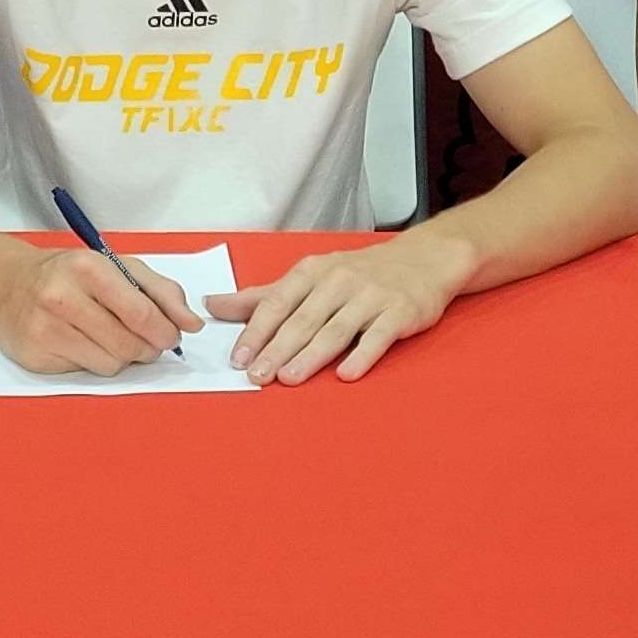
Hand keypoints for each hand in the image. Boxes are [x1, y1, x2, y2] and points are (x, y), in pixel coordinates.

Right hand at [0, 243, 200, 376]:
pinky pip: (85, 373)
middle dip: (146, 348)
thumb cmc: (69, 275)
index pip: (140, 313)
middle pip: (128, 344)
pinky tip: (82, 343)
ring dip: (120, 357)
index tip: (171, 336)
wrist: (6, 284)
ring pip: (110, 364)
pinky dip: (93, 362)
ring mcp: (44, 328)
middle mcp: (61, 297)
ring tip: (108, 337)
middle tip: (142, 340)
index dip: (164, 332)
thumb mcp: (116, 267)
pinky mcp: (35, 356)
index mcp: (87, 268)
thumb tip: (192, 324)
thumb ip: (161, 292)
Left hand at [215, 232, 472, 385]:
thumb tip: (213, 305)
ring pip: (335, 330)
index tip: (238, 357)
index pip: (277, 303)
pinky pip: (378, 336)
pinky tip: (346, 374)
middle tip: (257, 376)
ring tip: (288, 378)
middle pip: (302, 320)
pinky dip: (362, 355)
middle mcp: (340, 281)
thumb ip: (262, 296)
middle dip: (276, 349)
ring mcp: (371, 297)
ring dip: (311, 356)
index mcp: (313, 272)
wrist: (424, 258)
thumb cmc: (360, 272)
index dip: (256, 331)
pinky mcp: (400, 312)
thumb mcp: (310, 276)